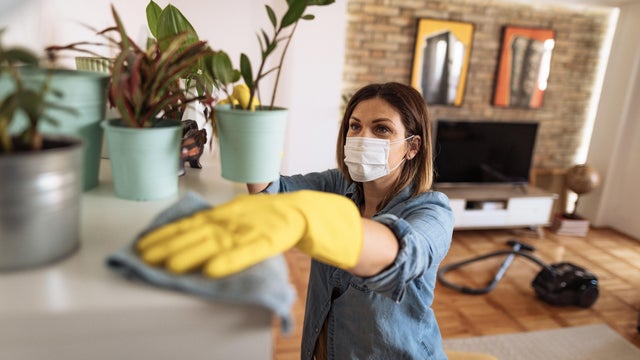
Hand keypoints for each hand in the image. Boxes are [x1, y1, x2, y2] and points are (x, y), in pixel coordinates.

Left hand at [136, 190, 362, 277]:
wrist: (302, 211)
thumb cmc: (265, 216)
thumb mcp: (237, 215)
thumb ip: (215, 223)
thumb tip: (183, 232)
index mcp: (224, 213)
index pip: (190, 222)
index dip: (166, 233)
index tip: (143, 244)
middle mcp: (232, 220)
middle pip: (197, 232)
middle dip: (170, 244)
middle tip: (145, 257)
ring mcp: (249, 229)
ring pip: (216, 242)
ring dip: (191, 253)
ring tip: (169, 265)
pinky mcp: (267, 240)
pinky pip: (246, 252)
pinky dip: (229, 261)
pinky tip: (212, 270)